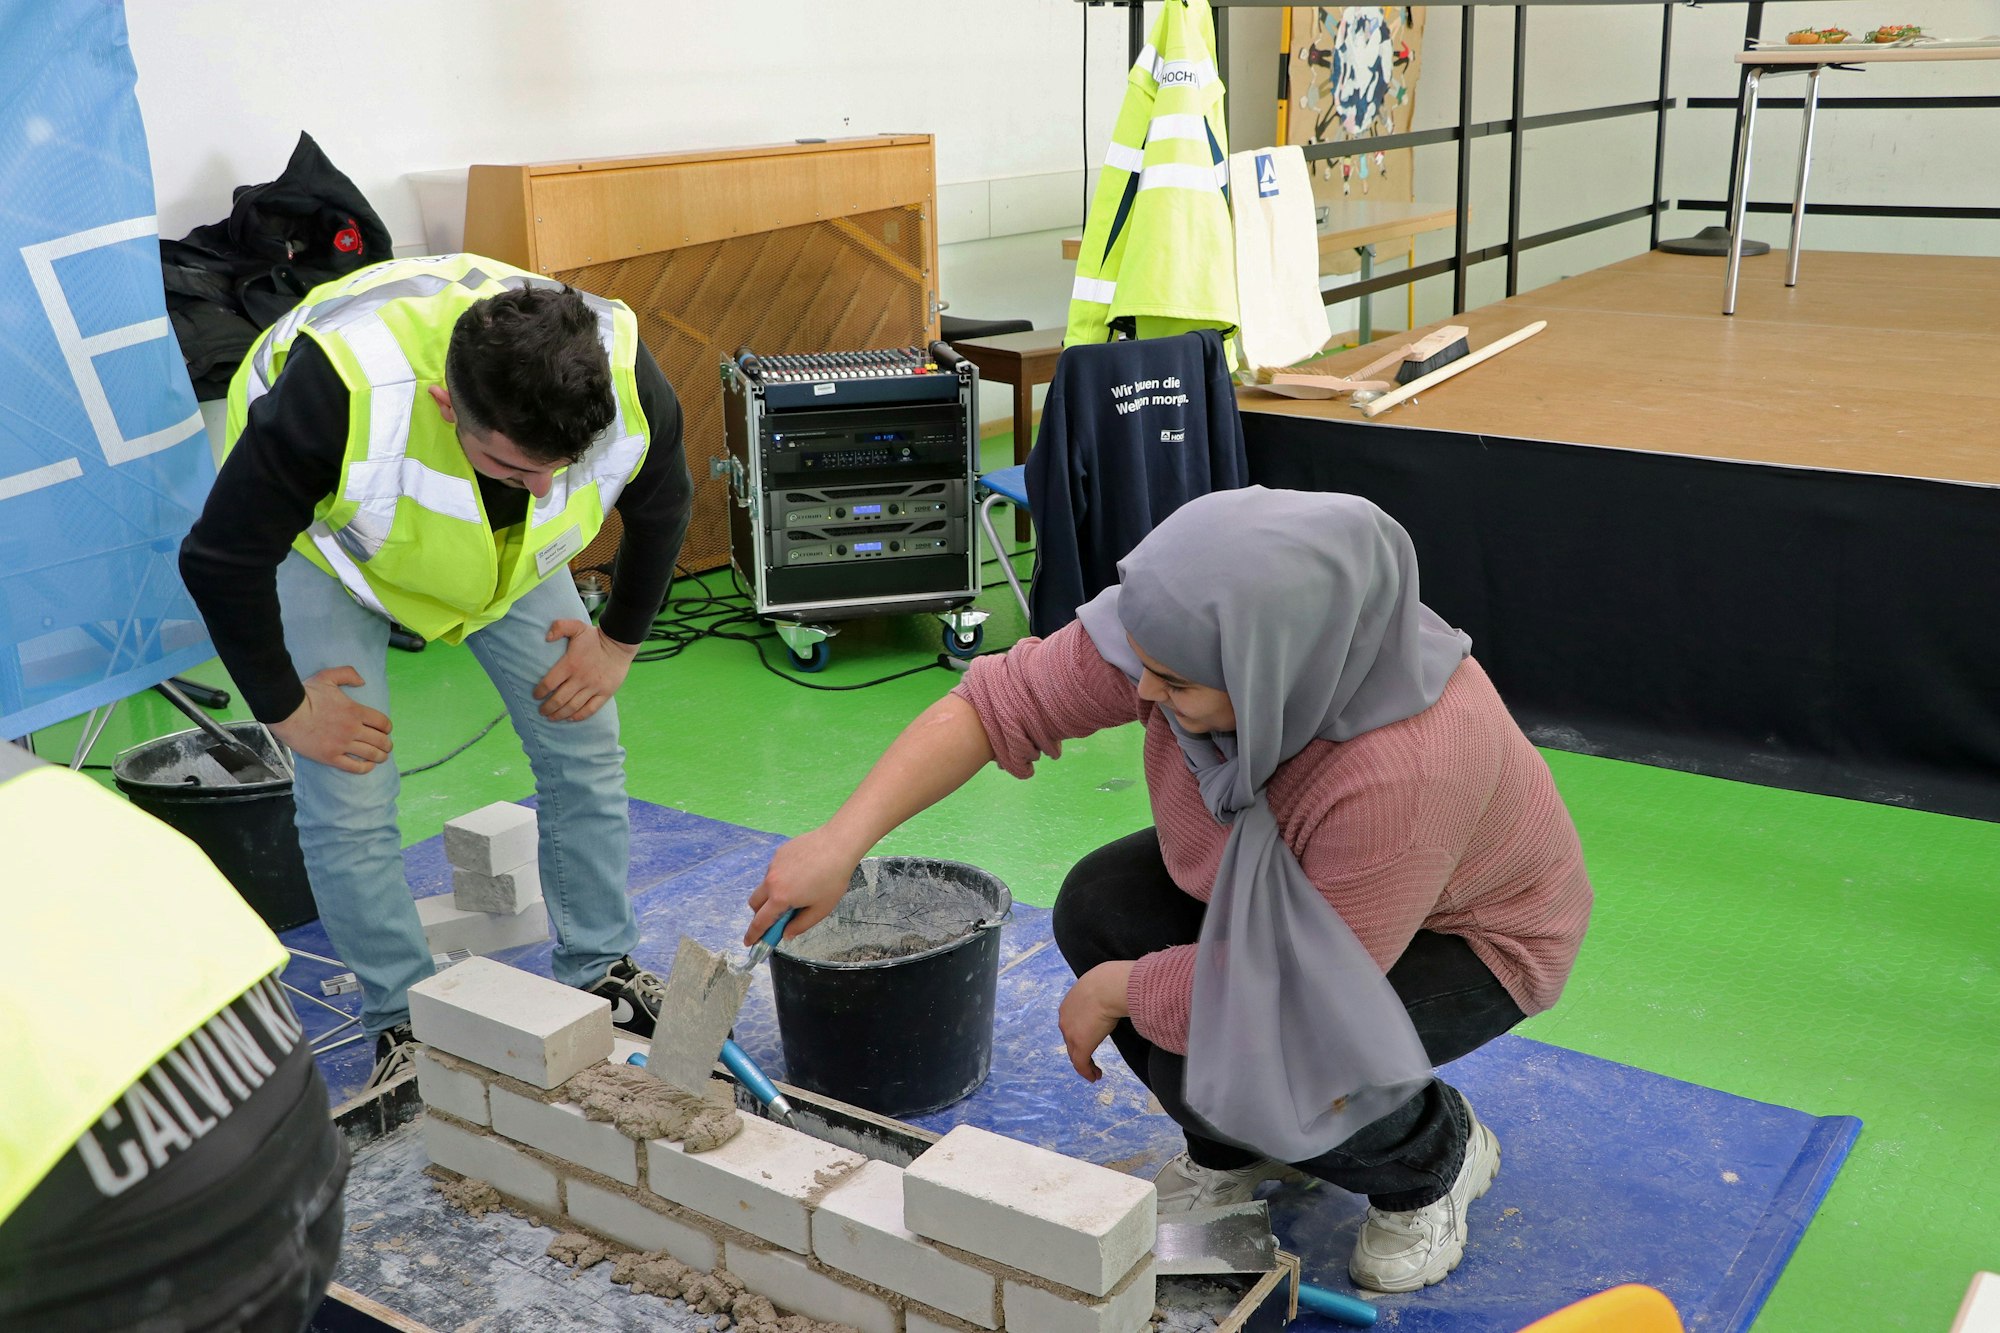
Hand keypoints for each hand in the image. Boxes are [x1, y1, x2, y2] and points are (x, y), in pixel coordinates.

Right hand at [270, 667, 392, 772]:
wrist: (286, 713)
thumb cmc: (306, 695)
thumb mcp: (328, 676)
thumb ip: (348, 674)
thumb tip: (362, 682)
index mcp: (355, 711)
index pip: (382, 722)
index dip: (387, 727)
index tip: (386, 730)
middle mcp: (353, 729)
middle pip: (380, 740)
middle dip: (387, 744)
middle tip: (387, 745)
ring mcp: (342, 745)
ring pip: (370, 754)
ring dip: (380, 756)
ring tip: (382, 757)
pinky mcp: (330, 757)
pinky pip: (353, 767)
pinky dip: (365, 768)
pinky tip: (368, 766)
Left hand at [534, 620, 638, 720]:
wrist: (619, 644)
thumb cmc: (595, 637)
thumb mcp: (576, 626)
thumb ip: (559, 627)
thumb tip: (546, 637)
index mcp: (570, 664)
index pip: (549, 683)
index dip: (539, 692)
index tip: (535, 696)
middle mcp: (580, 678)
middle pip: (559, 699)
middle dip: (547, 708)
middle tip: (542, 711)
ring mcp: (593, 687)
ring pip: (573, 707)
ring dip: (560, 714)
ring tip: (552, 718)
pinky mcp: (605, 693)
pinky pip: (590, 709)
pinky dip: (579, 716)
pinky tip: (570, 718)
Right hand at [745, 824, 867, 946]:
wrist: (838, 844)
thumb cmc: (833, 880)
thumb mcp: (821, 909)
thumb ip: (800, 925)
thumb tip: (785, 934)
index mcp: (780, 898)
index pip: (760, 921)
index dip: (753, 934)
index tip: (748, 942)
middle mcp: (771, 881)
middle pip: (754, 903)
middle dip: (760, 914)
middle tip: (777, 917)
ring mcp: (773, 865)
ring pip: (764, 886)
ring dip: (772, 894)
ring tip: (798, 890)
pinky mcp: (778, 853)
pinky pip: (773, 871)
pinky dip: (780, 878)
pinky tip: (801, 873)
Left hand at [1058, 961, 1133, 1081]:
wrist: (1108, 987)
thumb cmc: (1110, 981)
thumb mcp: (1101, 985)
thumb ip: (1102, 993)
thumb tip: (1116, 990)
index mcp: (1069, 1005)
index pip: (1072, 1024)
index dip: (1080, 1034)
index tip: (1091, 1039)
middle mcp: (1065, 1020)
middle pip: (1071, 1041)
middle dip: (1080, 1052)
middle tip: (1090, 1062)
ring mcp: (1071, 1034)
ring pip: (1075, 1054)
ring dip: (1085, 1065)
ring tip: (1095, 1073)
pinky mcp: (1081, 1045)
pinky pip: (1081, 1064)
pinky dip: (1087, 1072)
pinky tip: (1095, 1077)